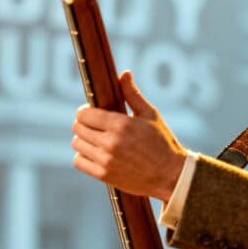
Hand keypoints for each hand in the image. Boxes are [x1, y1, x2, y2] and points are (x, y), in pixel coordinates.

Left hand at [71, 71, 185, 201]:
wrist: (170, 174)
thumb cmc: (162, 142)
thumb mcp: (150, 114)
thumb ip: (132, 94)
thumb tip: (124, 73)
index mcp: (121, 124)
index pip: (84, 114)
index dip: (85, 111)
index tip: (91, 113)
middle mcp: (110, 142)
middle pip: (78, 128)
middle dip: (83, 124)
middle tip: (94, 126)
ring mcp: (106, 160)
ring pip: (77, 145)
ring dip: (83, 140)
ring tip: (95, 140)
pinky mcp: (104, 175)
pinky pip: (79, 162)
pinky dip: (83, 157)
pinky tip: (94, 154)